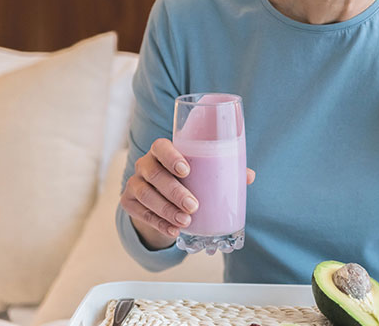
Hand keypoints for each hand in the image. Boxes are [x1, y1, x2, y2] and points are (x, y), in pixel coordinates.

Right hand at [119, 137, 255, 249]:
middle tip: (193, 205)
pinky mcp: (128, 202)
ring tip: (186, 221)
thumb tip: (249, 176)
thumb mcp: (202, 172)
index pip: (161, 147)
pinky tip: (174, 231)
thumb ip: (223, 170)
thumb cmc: (187, 179)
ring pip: (145, 194)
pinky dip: (159, 223)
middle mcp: (145, 164)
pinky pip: (140, 213)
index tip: (187, 170)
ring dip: (166, 209)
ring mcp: (134, 183)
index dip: (171, 157)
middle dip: (174, 191)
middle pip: (154, 174)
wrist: (162, 197)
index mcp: (162, 150)